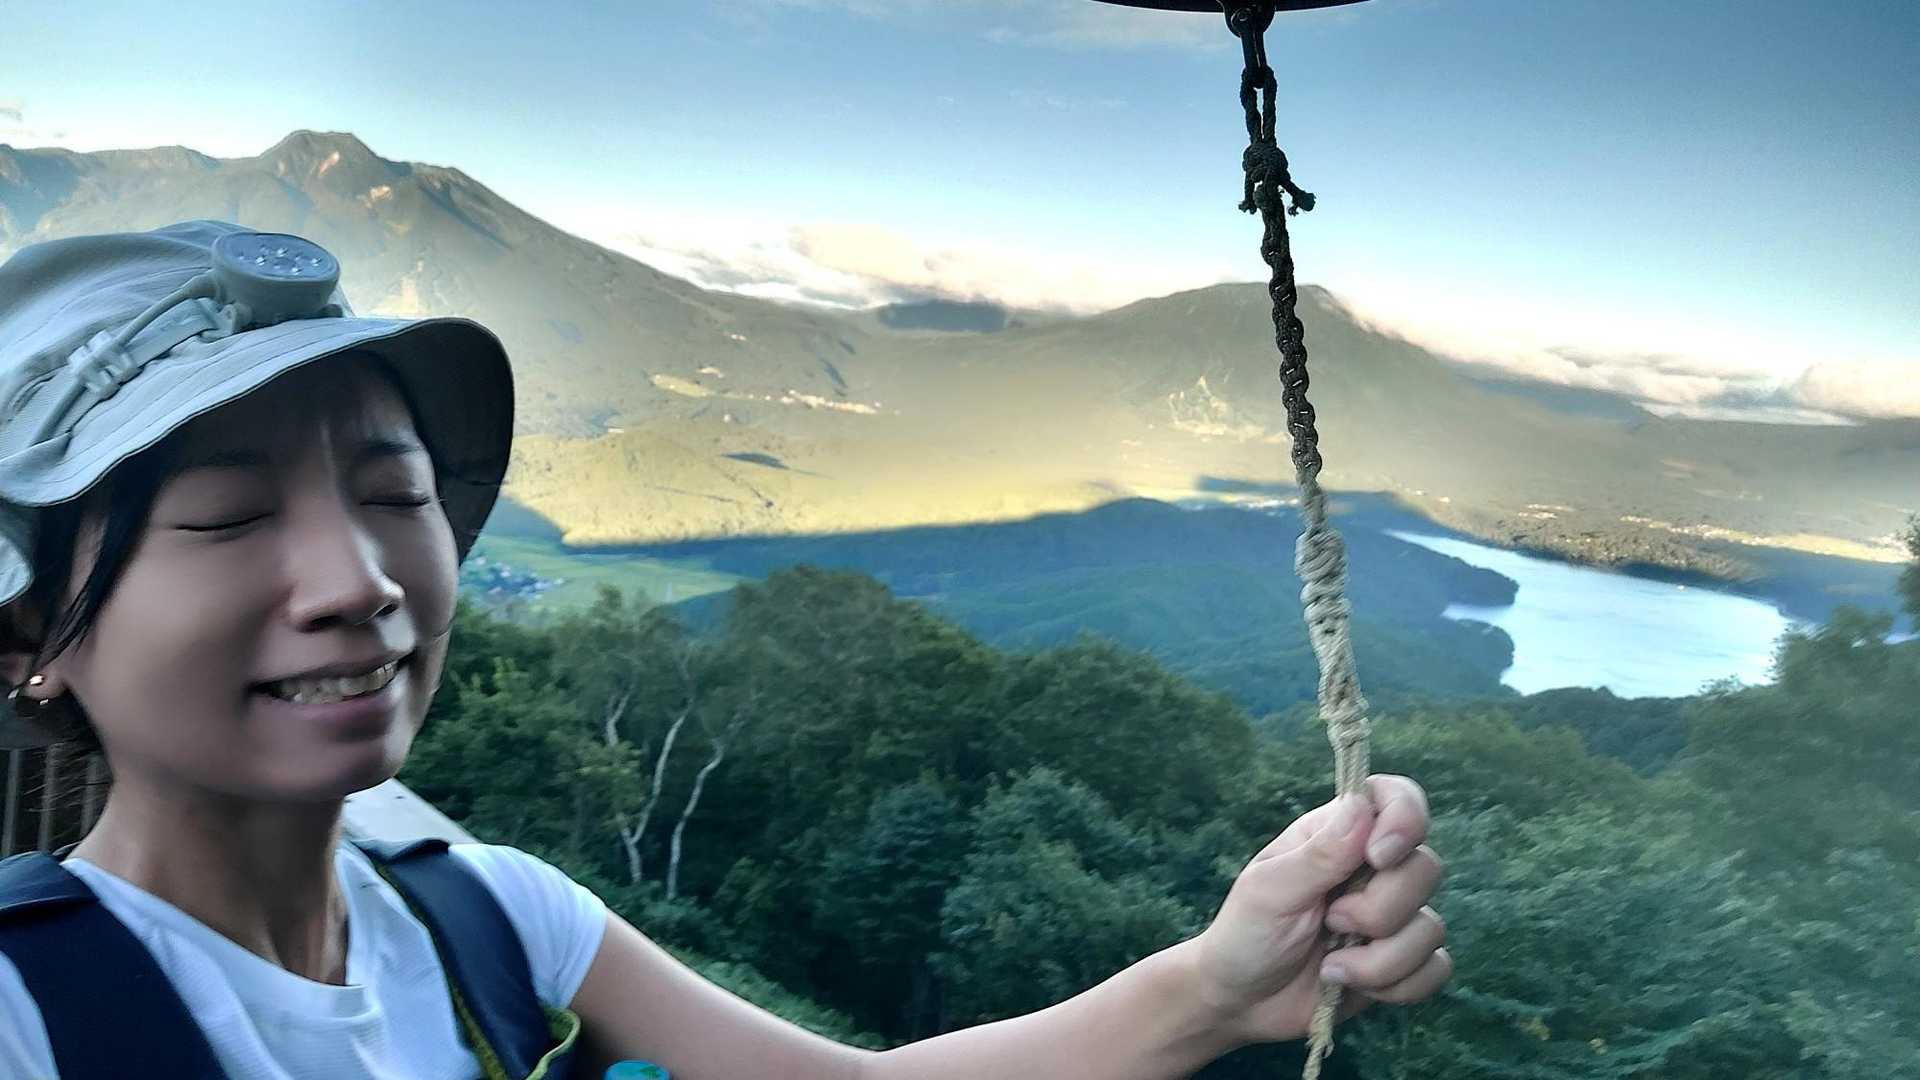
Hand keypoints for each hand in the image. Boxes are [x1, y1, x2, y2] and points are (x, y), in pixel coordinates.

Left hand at [1187, 774, 1450, 1044]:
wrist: (1243, 1001)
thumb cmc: (1247, 934)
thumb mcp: (1270, 890)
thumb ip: (1319, 854)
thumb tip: (1362, 807)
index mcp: (1339, 835)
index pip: (1396, 798)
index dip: (1405, 819)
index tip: (1378, 857)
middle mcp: (1373, 869)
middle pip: (1426, 868)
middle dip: (1379, 911)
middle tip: (1330, 921)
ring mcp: (1393, 916)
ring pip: (1431, 927)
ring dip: (1378, 960)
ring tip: (1330, 966)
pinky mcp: (1403, 962)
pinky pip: (1435, 968)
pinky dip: (1395, 986)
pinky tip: (1351, 985)